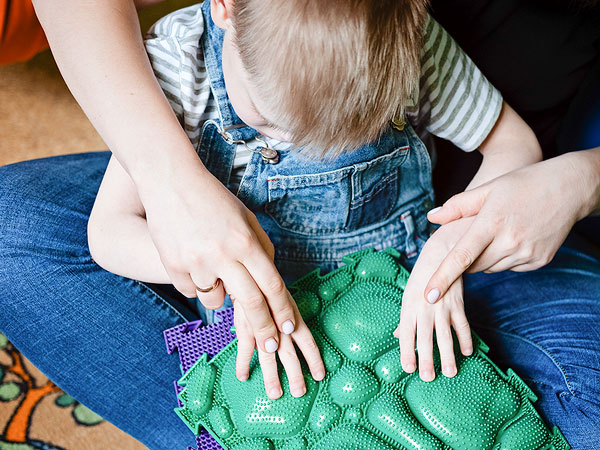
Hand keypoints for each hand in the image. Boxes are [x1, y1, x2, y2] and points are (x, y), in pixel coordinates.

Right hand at [137, 161, 324, 394]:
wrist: (170, 181)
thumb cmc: (213, 199)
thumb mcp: (246, 218)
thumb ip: (261, 249)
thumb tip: (271, 281)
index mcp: (245, 242)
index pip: (272, 285)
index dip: (283, 310)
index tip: (290, 328)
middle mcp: (223, 255)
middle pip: (251, 303)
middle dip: (264, 329)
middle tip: (270, 347)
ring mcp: (196, 262)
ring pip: (217, 301)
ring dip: (221, 295)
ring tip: (213, 266)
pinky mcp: (174, 267)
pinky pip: (192, 292)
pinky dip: (197, 283)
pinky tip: (192, 258)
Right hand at [233, 297, 323, 398]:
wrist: (250, 279)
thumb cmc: (270, 294)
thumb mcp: (287, 303)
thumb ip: (292, 320)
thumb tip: (298, 336)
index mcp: (294, 319)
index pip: (308, 342)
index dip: (314, 359)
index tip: (319, 375)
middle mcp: (280, 325)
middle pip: (289, 354)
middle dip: (295, 374)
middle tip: (299, 392)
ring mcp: (262, 327)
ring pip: (268, 356)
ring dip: (271, 376)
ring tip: (275, 393)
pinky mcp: (245, 327)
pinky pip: (244, 349)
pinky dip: (243, 363)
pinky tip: (243, 377)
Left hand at [394, 219, 473, 381]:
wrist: (440, 255)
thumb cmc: (420, 280)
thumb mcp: (408, 297)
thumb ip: (405, 319)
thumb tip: (397, 337)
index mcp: (408, 306)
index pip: (406, 333)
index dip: (406, 351)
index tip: (408, 369)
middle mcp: (424, 307)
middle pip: (425, 337)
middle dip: (426, 359)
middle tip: (427, 378)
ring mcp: (442, 306)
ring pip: (445, 335)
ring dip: (448, 355)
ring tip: (449, 373)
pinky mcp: (458, 304)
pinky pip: (463, 325)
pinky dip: (465, 339)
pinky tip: (467, 352)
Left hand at [424, 152, 598, 303]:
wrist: (569, 188)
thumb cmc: (523, 184)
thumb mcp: (488, 189)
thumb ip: (457, 206)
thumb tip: (431, 218)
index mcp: (492, 222)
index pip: (461, 256)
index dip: (442, 277)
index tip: (429, 296)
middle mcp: (510, 241)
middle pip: (473, 265)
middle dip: (466, 257)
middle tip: (475, 236)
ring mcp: (527, 253)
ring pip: (491, 268)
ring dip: (486, 257)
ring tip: (500, 231)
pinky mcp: (539, 261)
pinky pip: (510, 268)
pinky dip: (505, 258)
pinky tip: (515, 237)